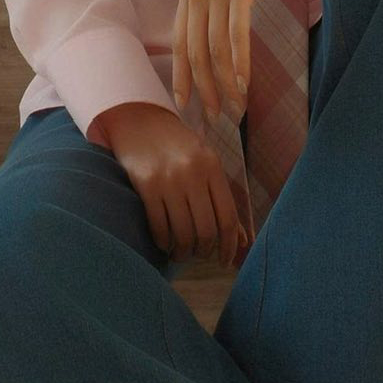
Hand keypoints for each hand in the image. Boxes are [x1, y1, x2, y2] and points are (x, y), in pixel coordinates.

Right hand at [94, 102, 248, 265]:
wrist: (139, 122)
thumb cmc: (177, 147)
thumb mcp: (205, 164)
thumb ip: (222, 199)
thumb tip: (242, 241)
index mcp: (212, 167)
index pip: (228, 217)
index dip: (228, 245)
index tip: (224, 261)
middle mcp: (193, 173)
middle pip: (206, 229)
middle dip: (203, 251)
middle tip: (198, 255)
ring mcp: (169, 179)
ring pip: (182, 231)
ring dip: (182, 251)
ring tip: (180, 253)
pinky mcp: (146, 184)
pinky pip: (158, 225)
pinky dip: (163, 241)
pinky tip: (164, 243)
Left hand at [173, 0, 284, 122]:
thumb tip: (223, 14)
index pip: (180, 42)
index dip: (182, 75)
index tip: (184, 103)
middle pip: (195, 52)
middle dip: (204, 89)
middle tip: (213, 117)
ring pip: (214, 48)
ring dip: (224, 83)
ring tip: (234, 108)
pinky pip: (235, 31)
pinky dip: (239, 60)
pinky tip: (244, 81)